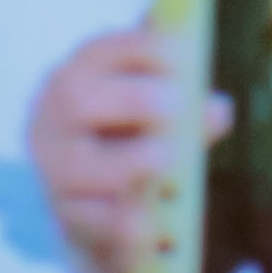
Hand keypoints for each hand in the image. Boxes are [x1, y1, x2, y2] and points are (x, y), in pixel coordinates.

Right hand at [29, 26, 228, 272]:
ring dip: (128, 161)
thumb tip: (217, 111)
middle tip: (176, 107)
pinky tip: (152, 223)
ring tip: (165, 161)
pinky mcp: (67, 221)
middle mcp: (54, 120)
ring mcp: (54, 172)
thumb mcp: (156, 116)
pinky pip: (92, 222)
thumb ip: (187, 109)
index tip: (184, 54)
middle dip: (133, 100)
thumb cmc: (130, 141)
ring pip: (78, 166)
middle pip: (77, 99)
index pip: (100, 51)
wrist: (95, 209)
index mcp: (78, 78)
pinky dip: (124, 221)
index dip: (142, 49)